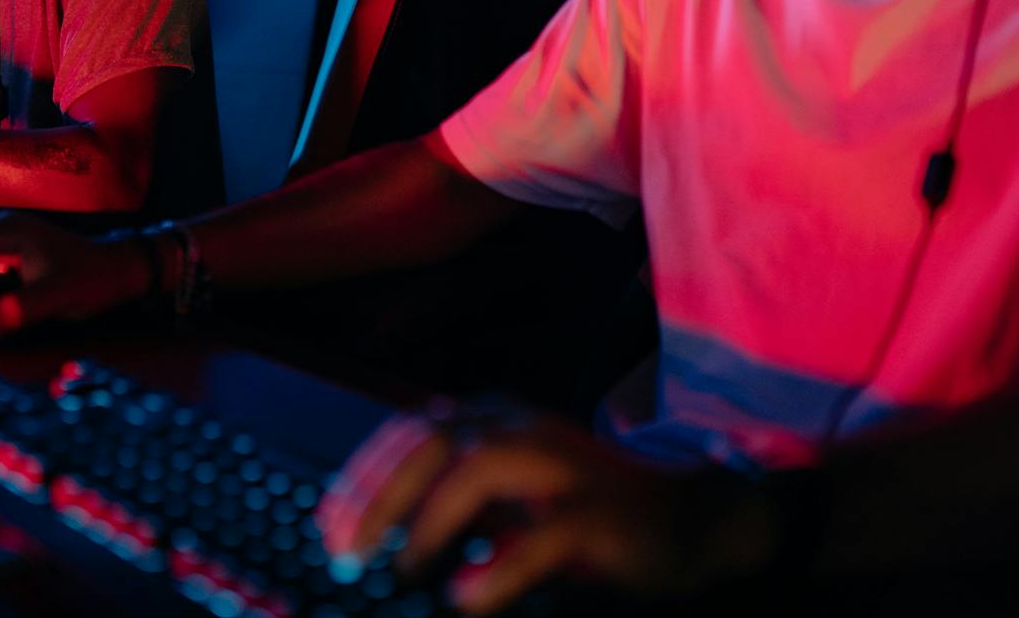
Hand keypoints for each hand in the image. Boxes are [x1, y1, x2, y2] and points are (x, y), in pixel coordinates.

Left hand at [317, 407, 776, 611]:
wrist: (689, 522)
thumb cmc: (586, 514)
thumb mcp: (508, 504)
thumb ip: (450, 509)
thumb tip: (378, 536)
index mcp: (492, 422)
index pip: (408, 435)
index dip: (361, 478)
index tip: (329, 527)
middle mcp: (521, 429)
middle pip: (430, 441)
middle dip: (378, 493)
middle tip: (347, 550)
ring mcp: (564, 466)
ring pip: (478, 469)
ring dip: (430, 520)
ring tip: (403, 568)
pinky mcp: (601, 515)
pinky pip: (541, 537)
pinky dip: (498, 568)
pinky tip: (466, 596)